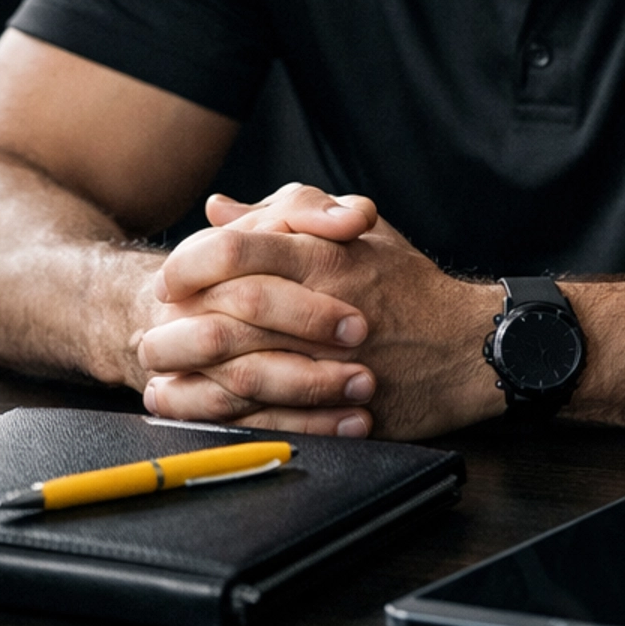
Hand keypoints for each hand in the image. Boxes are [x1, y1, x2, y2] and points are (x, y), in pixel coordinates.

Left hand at [133, 182, 503, 438]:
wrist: (469, 348)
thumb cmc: (411, 285)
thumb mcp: (358, 232)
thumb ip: (288, 213)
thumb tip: (218, 210)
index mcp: (326, 260)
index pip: (237, 251)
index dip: (191, 263)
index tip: (171, 277)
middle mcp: (324, 311)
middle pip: (228, 311)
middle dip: (179, 320)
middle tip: (155, 324)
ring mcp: (331, 365)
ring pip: (239, 369)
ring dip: (189, 372)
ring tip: (159, 370)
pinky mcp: (338, 409)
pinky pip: (267, 416)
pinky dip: (222, 415)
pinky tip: (194, 408)